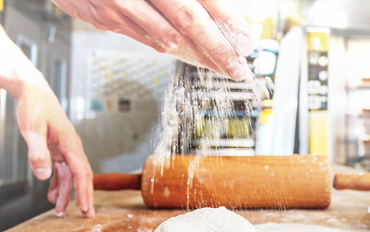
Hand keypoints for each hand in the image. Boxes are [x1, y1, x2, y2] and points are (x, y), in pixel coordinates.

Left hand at [17, 80, 94, 217]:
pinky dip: (58, 184)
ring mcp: (65, 149)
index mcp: (71, 144)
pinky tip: (52, 196)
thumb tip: (45, 177)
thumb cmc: (34, 107)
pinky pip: (61, 170)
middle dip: (84, 196)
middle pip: (82, 176)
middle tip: (86, 215)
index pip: (82, 173)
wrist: (33, 91)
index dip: (84, 192)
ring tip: (60, 212)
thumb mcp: (32, 130)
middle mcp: (72, 148)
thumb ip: (37, 153)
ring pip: (70, 176)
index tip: (85, 208)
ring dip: (67, 193)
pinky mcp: (57, 148)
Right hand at [52, 0, 253, 79]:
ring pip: (167, 38)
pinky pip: (146, 39)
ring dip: (198, 57)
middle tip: (238, 68)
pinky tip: (191, 56)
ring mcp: (119, 5)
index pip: (202, 0)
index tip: (246, 41)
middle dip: (218, 49)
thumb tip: (222, 12)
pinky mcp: (105, 18)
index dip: (227, 22)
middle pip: (189, 21)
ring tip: (222, 68)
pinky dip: (172, 50)